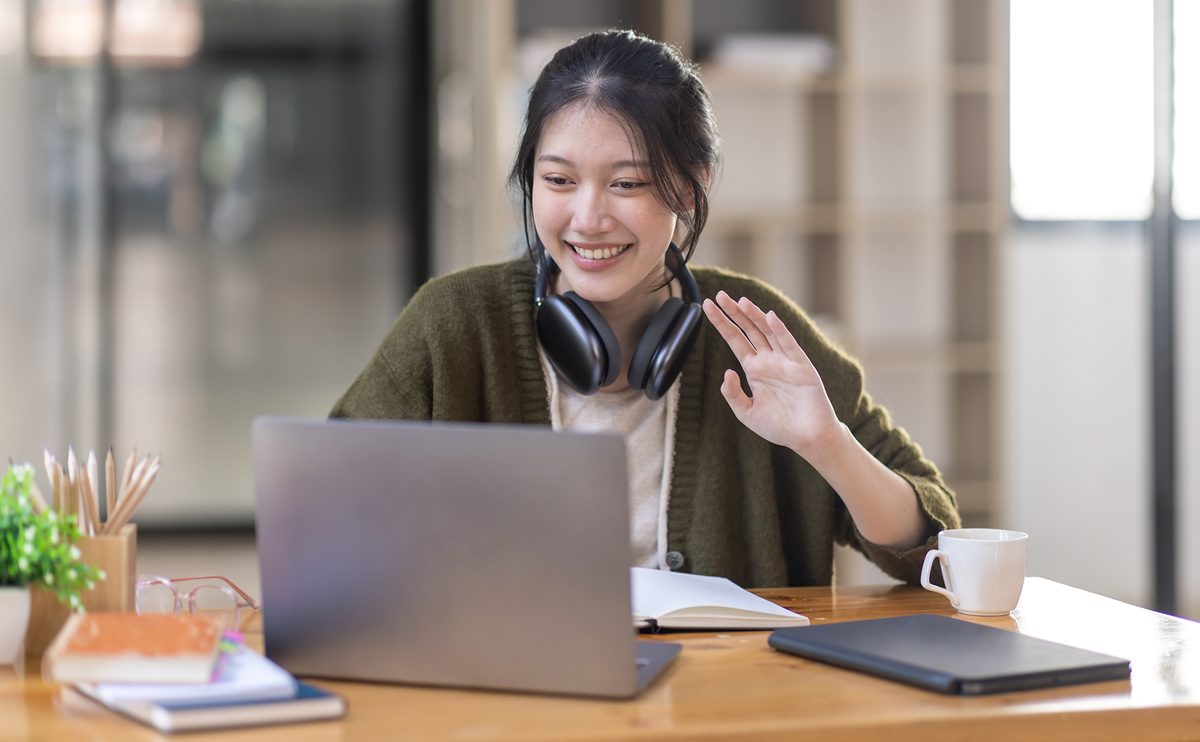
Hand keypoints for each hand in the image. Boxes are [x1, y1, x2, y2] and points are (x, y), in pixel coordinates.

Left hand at [702, 292, 843, 460]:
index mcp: (754, 369)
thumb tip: (726, 372)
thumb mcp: (746, 413)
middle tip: (720, 295)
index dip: (722, 323)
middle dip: (734, 312)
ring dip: (754, 316)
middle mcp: (769, 360)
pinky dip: (780, 330)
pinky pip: (789, 345)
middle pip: (749, 329)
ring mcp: (785, 361)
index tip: (707, 306)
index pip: (735, 339)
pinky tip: (770, 317)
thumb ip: (732, 394)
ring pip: (767, 332)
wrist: (807, 438)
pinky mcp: (802, 367)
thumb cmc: (779, 426)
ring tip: (741, 301)